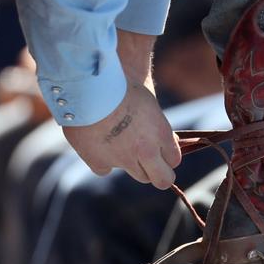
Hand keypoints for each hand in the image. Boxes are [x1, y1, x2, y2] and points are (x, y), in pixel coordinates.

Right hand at [62, 82, 181, 188]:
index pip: (174, 160)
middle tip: (151, 162)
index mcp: (161, 134)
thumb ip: (157, 124)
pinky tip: (98, 144)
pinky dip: (103, 161)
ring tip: (121, 143)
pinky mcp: (99, 162)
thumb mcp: (149, 101)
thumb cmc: (121, 84)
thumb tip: (166, 138)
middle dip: (159, 172)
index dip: (168, 155)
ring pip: (137, 175)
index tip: (161, 148)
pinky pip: (105, 170)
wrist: (88, 86)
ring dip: (133, 164)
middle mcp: (146, 151)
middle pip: (162, 179)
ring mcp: (122, 160)